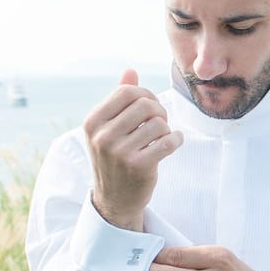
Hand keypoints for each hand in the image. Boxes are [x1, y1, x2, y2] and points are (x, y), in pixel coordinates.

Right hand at [84, 70, 182, 229]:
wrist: (115, 200)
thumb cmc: (115, 158)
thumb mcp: (109, 129)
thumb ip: (119, 100)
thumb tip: (131, 71)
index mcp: (92, 122)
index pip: (126, 92)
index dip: (145, 95)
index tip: (150, 108)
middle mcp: (102, 136)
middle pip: (144, 104)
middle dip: (159, 110)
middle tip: (160, 123)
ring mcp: (119, 152)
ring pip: (158, 123)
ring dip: (166, 128)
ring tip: (162, 137)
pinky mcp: (138, 166)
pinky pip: (168, 141)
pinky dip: (176, 139)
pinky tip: (174, 142)